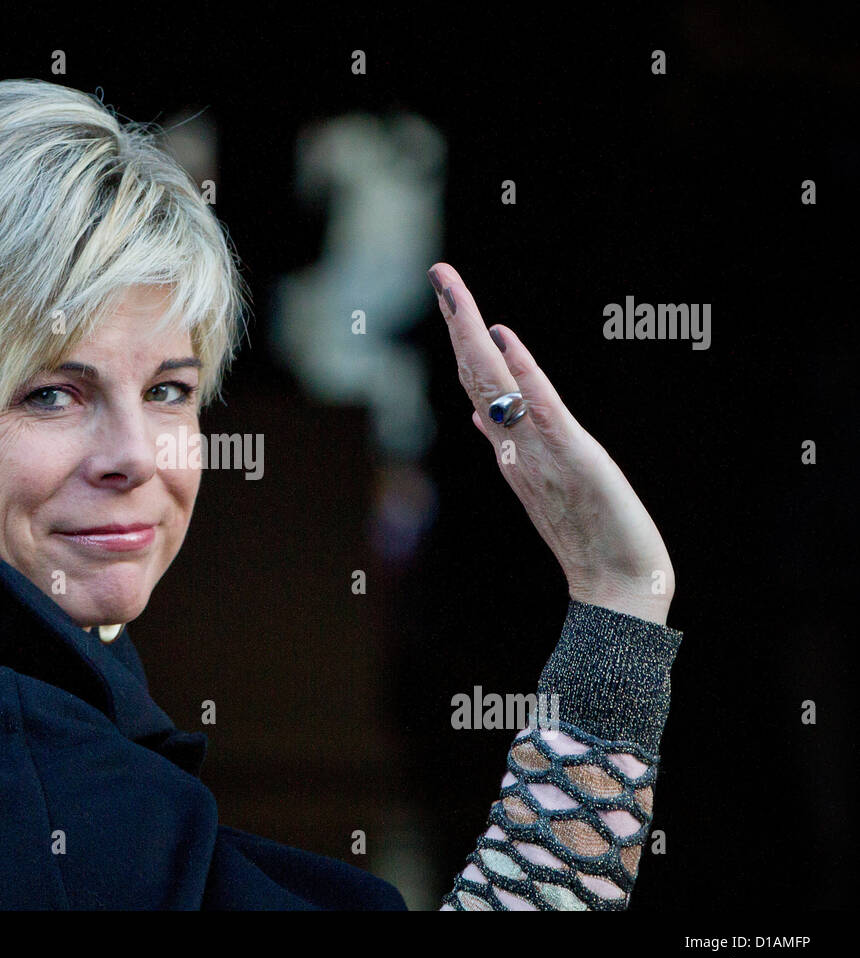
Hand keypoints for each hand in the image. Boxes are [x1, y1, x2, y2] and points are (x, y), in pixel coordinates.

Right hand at [429, 262, 674, 625]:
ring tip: (456, 293)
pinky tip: (508, 342)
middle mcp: (515, 443)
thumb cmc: (587, 537)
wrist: (614, 586)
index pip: (478, 380)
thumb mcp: (545, 481)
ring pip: (495, 385)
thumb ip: (508, 444)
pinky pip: (540, 408)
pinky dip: (521, 374)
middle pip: (477, 373)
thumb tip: (477, 413)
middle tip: (441, 272)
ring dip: (476, 336)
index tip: (449, 290)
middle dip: (460, 320)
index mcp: (510, 444)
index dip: (463, 334)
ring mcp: (538, 450)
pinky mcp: (571, 457)